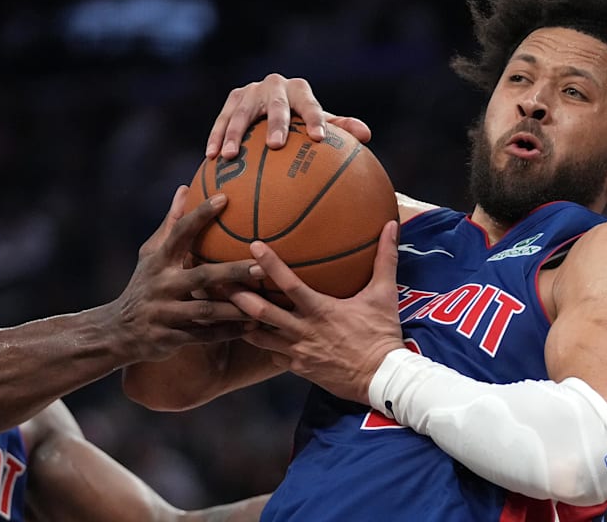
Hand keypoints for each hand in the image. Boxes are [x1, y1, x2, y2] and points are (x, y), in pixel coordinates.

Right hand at [113, 186, 261, 360]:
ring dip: (236, 308)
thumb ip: (170, 224)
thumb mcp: (151, 254)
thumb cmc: (144, 284)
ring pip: (206, 311)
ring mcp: (164, 312)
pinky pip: (204, 336)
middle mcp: (161, 285)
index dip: (200, 215)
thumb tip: (185, 188)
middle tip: (262, 266)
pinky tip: (252, 327)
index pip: (179, 232)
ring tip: (265, 302)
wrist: (118, 330)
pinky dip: (228, 332)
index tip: (224, 198)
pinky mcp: (169, 337)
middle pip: (202, 276)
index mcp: (159, 261)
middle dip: (233, 271)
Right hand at [207, 73, 371, 159]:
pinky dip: (216, 137)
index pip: (310, 104)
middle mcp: (274, 85)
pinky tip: (211, 157)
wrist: (270, 106)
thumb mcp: (318, 123)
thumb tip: (366, 134)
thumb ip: (340, 127)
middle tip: (275, 146)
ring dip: (235, 134)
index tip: (319, 139)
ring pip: (242, 112)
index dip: (315, 119)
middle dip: (275, 123)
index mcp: (299, 90)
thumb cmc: (300, 120)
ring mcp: (251, 90)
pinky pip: (222, 119)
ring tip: (231, 156)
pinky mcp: (232, 99)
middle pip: (275, 105)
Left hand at [229, 221, 403, 404]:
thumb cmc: (382, 335)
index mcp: (320, 309)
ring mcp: (297, 351)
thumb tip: (392, 225)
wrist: (382, 380)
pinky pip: (271, 353)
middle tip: (214, 280)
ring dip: (239, 321)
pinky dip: (260, 343)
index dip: (269, 264)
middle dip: (236, 296)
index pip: (289, 283)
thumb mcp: (384, 295)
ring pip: (258, 336)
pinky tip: (247, 334)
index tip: (252, 245)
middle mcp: (303, 330)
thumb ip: (384, 258)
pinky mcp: (297, 368)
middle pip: (261, 312)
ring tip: (216, 308)